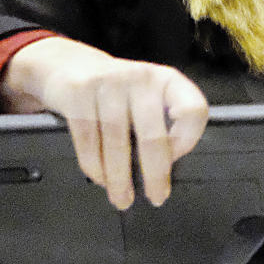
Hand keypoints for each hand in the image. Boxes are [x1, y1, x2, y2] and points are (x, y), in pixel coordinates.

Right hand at [0, 36, 208, 209]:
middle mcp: (141, 77)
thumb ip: (161, 123)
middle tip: (156, 197)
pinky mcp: (79, 92)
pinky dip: (94, 167)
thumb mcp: (146, 96)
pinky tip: (100, 179)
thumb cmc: (117, 91)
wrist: (70, 65)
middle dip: (155, 174)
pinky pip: (88, 140)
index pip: (193, 109)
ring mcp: (109, 83)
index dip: (188, 139)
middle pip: (153, 135)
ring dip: (120, 179)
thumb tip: (165, 169)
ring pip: (118, 142)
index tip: (176, 161)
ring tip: (122, 198)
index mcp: (166, 80)